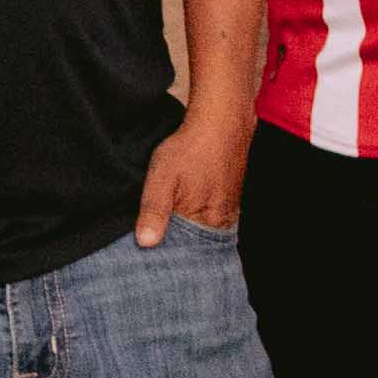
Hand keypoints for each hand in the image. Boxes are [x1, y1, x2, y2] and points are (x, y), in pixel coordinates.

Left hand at [135, 106, 250, 246]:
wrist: (222, 123)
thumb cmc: (191, 148)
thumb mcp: (162, 177)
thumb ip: (154, 211)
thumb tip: (146, 243)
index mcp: (206, 219)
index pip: (184, 251)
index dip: (165, 254)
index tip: (148, 254)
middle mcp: (222, 220)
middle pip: (197, 245)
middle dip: (178, 248)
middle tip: (155, 244)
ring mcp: (229, 210)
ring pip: (205, 234)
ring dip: (188, 236)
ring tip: (169, 232)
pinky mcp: (231, 200)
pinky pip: (213, 222)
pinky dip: (199, 224)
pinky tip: (186, 216)